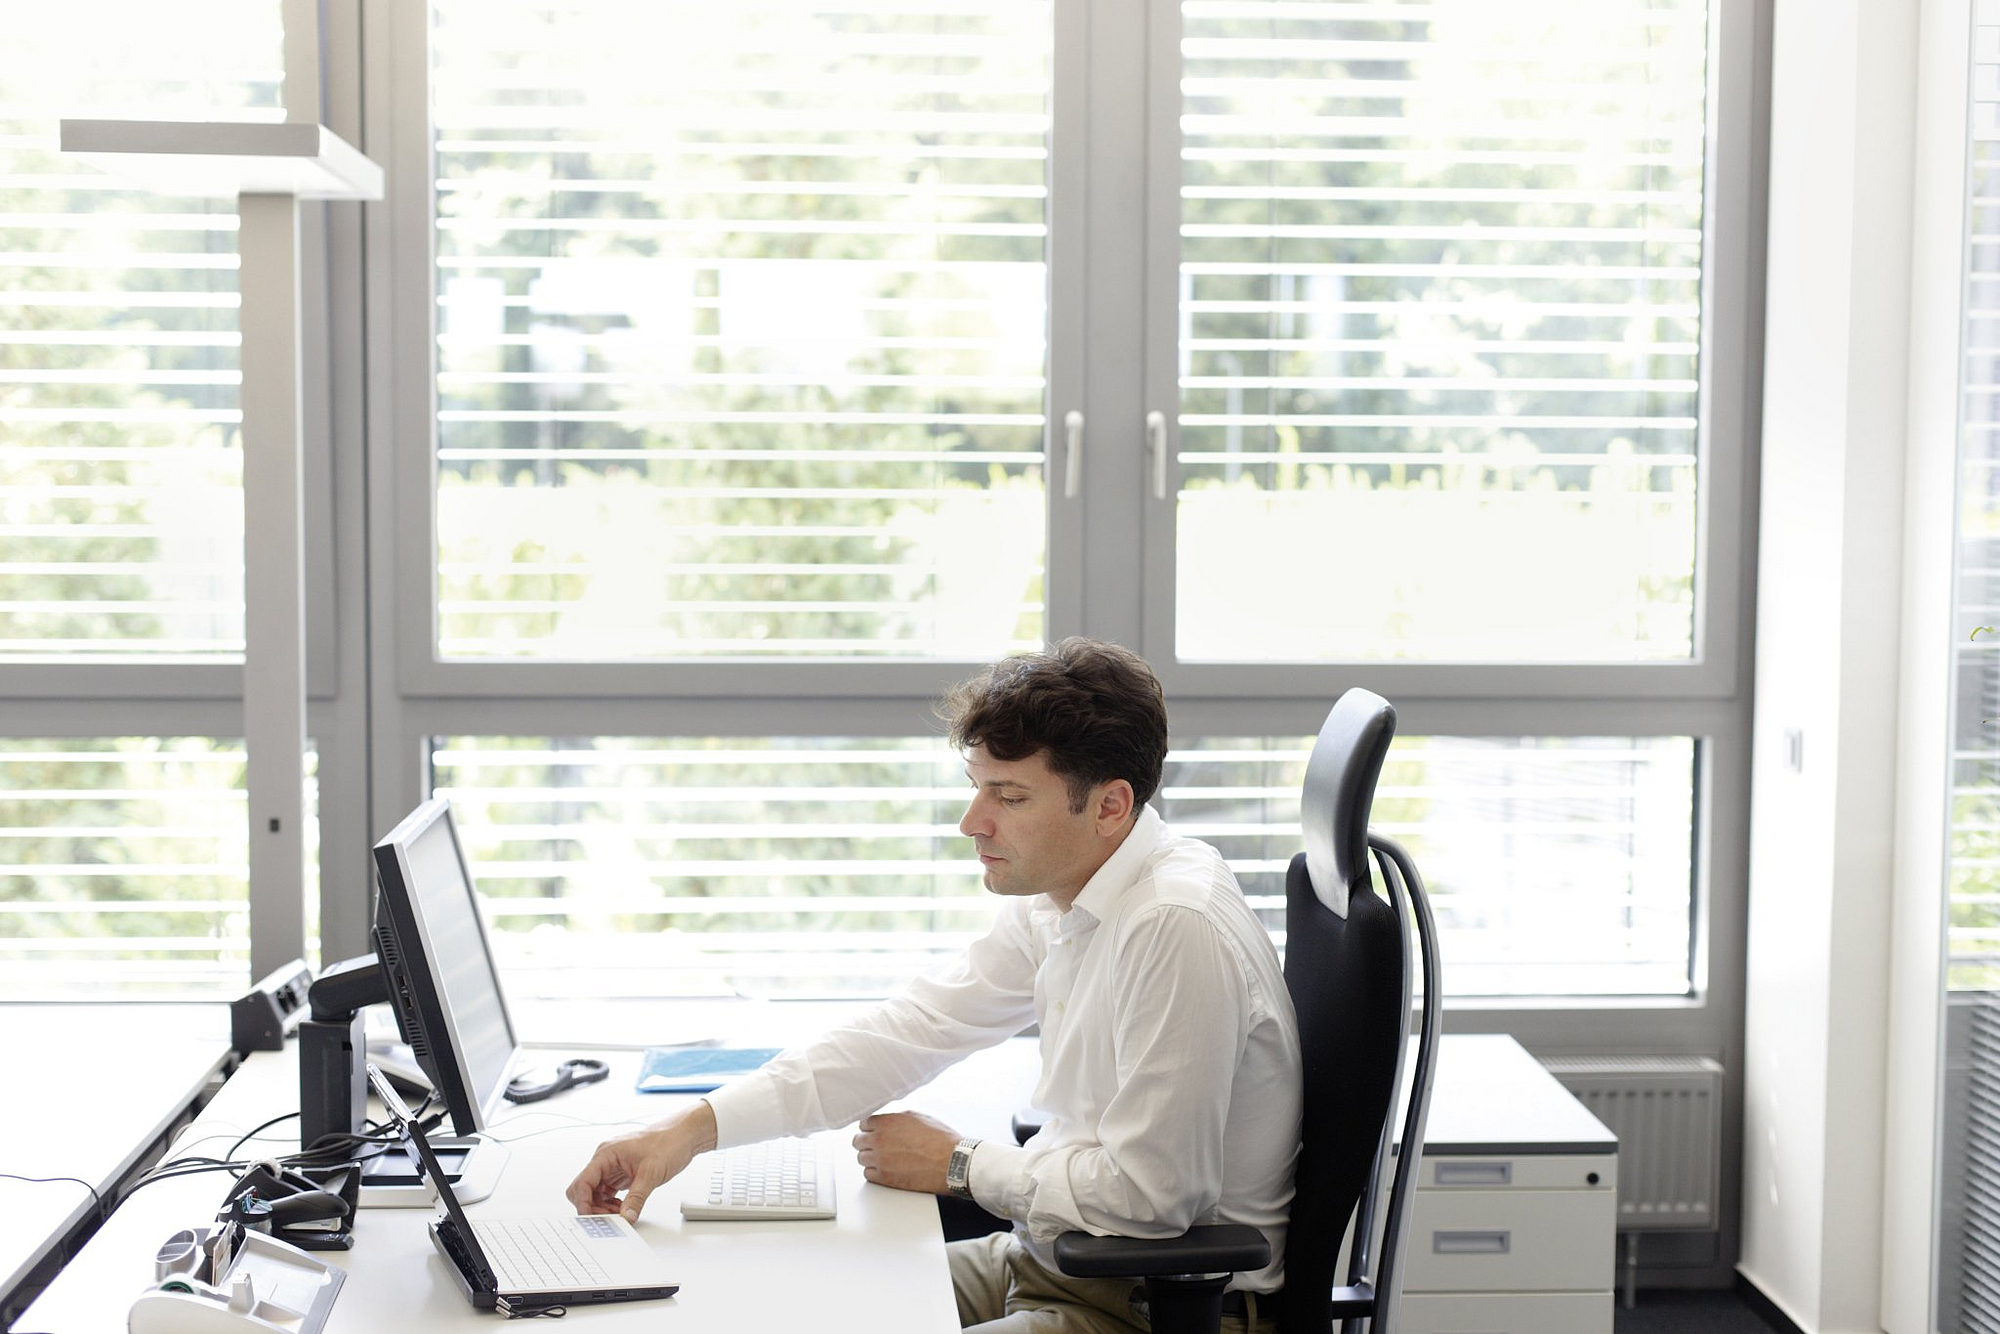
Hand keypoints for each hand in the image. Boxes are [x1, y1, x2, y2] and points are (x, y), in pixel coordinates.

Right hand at [566, 1100, 716, 1221]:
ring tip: (620, 1214)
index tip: (591, 1219)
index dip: (583, 1203)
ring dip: (602, 1207)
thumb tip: (626, 1217)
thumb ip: (637, 1198)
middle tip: (609, 1218)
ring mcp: (612, 1167)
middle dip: (592, 1206)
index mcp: (606, 1154)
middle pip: (584, 1189)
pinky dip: (611, 1204)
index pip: (583, 1182)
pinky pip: (607, 1193)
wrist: (683, 1135)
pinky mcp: (621, 1174)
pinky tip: (623, 1209)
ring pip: (594, 1193)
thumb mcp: (651, 1173)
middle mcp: (606, 1160)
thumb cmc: (668, 1143)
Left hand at [852, 1111, 960, 1193]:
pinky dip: (875, 1172)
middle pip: (858, 1141)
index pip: (863, 1124)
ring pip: (861, 1158)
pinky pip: (868, 1174)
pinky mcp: (884, 1178)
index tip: (874, 1132)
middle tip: (876, 1145)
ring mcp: (880, 1160)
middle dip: (867, 1142)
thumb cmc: (940, 1140)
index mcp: (886, 1122)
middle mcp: (879, 1140)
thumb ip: (896, 1119)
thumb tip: (888, 1122)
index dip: (871, 1128)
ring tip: (883, 1158)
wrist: (951, 1162)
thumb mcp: (917, 1117)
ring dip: (870, 1157)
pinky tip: (886, 1169)